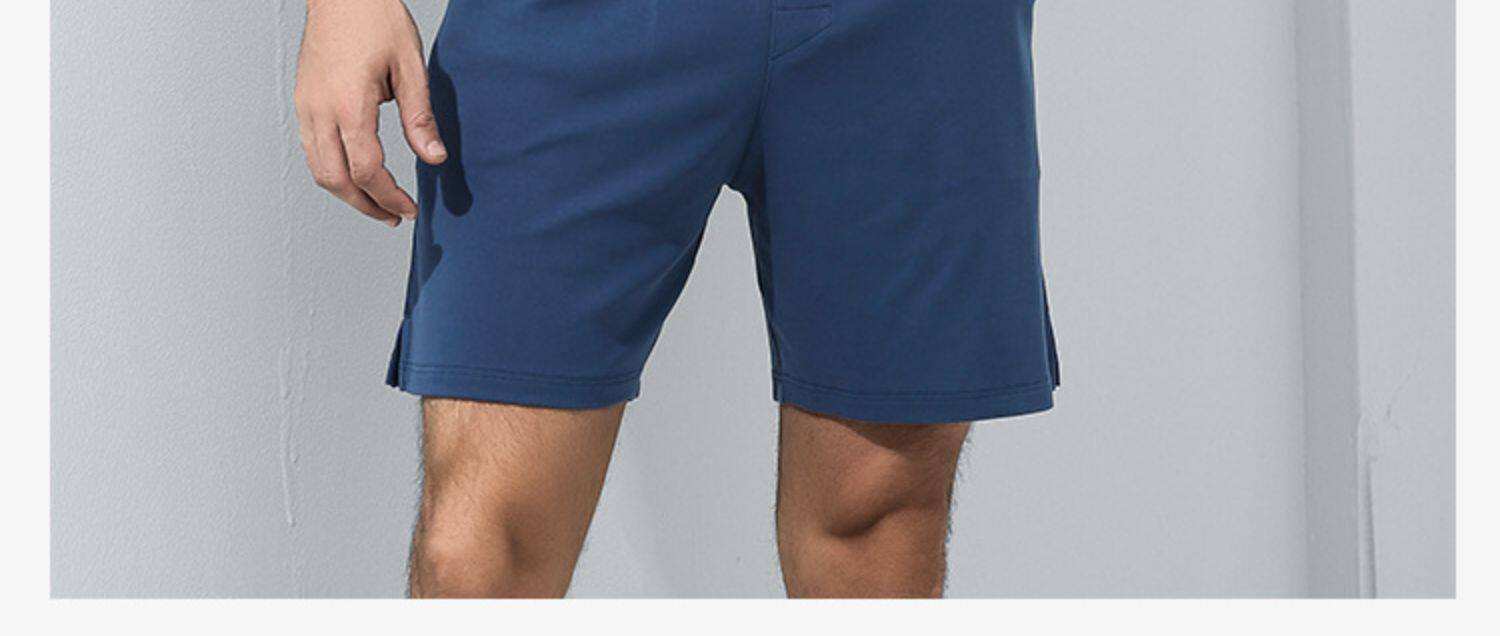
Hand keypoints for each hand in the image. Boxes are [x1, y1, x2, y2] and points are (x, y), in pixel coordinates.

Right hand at [294, 0, 446, 226]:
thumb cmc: (374, 17)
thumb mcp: (410, 66)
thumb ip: (420, 117)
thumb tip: (434, 157)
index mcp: (349, 104)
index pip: (366, 171)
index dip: (389, 197)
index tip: (409, 209)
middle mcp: (320, 110)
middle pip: (336, 180)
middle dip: (366, 205)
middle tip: (393, 216)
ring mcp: (306, 107)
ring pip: (318, 169)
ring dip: (347, 194)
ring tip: (376, 203)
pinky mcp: (303, 101)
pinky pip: (311, 149)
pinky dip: (332, 171)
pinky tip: (354, 174)